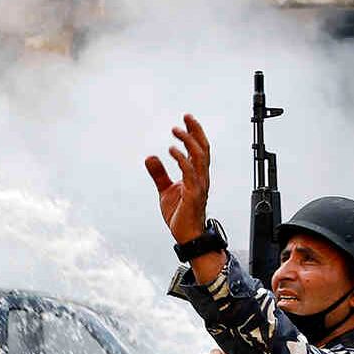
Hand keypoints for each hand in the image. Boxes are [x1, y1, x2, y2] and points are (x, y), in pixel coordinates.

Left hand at [145, 114, 210, 244]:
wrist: (186, 236)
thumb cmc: (180, 215)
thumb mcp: (165, 190)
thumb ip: (159, 174)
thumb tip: (150, 157)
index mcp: (197, 176)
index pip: (200, 149)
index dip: (195, 133)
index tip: (187, 119)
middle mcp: (201, 178)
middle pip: (203, 149)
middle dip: (196, 131)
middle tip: (186, 117)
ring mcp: (199, 186)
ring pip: (199, 158)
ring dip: (188, 142)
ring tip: (176, 131)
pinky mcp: (193, 195)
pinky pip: (190, 173)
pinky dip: (182, 160)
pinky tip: (171, 151)